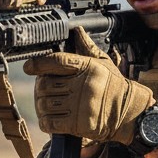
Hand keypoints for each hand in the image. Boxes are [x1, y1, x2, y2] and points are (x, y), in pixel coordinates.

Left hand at [24, 28, 153, 144]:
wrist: (130, 114)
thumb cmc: (115, 87)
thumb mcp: (104, 64)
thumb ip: (88, 48)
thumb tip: (77, 31)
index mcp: (88, 68)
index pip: (57, 62)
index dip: (39, 64)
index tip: (28, 67)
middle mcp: (83, 85)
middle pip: (46, 84)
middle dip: (40, 89)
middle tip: (42, 91)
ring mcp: (80, 106)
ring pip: (46, 104)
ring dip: (41, 106)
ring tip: (46, 106)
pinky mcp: (78, 125)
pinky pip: (51, 123)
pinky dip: (46, 122)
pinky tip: (49, 120)